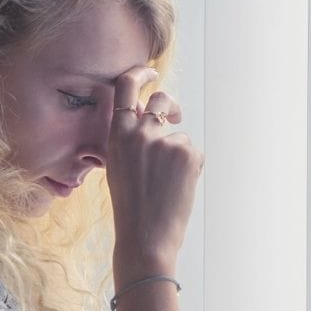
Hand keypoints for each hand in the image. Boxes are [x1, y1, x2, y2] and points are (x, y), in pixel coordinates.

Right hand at [107, 65, 203, 276]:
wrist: (145, 237)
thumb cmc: (130, 207)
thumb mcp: (118, 166)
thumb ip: (131, 139)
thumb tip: (153, 115)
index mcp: (117, 135)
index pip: (125, 88)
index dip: (140, 74)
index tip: (150, 73)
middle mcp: (140, 132)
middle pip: (161, 101)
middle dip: (170, 105)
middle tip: (176, 115)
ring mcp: (165, 141)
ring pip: (179, 137)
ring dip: (178, 156)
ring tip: (167, 186)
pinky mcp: (188, 153)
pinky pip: (193, 153)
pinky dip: (190, 169)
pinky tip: (179, 190)